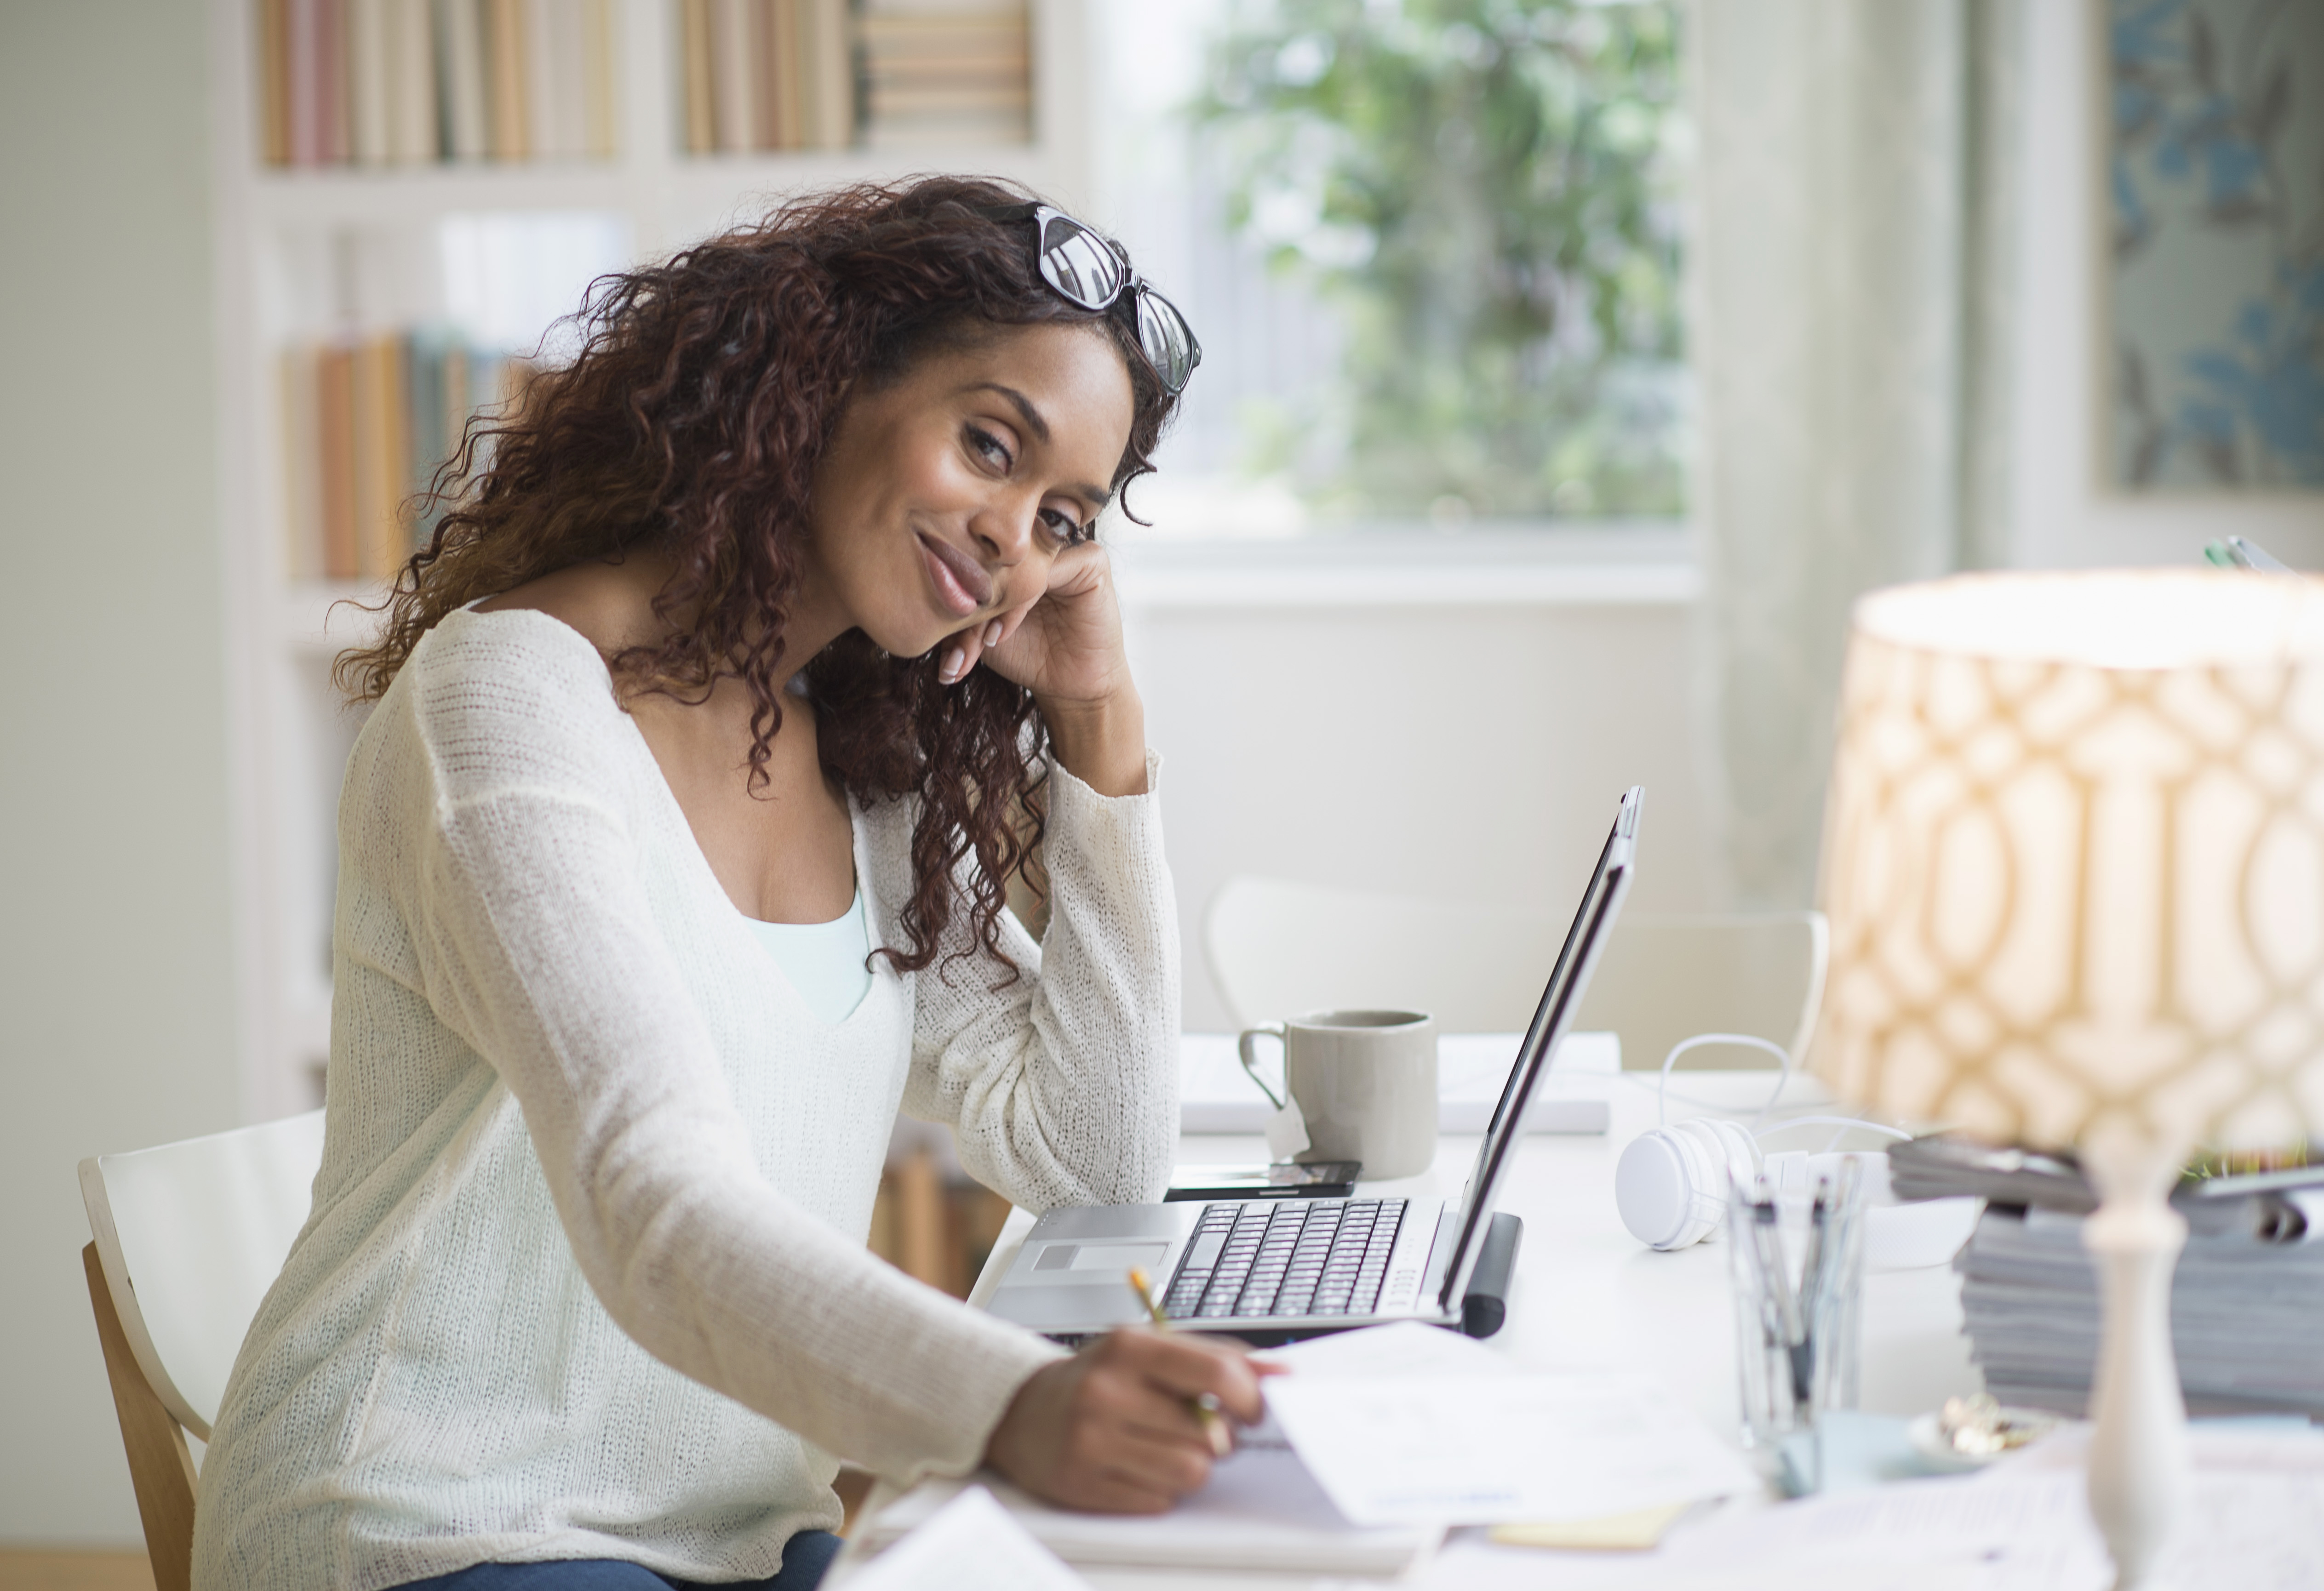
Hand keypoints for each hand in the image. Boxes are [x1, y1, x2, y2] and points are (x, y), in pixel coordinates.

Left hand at [935, 543, 1147, 795]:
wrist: (1067, 685)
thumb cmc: (1025, 651)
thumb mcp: (978, 628)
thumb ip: (956, 602)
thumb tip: (913, 593)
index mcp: (1012, 549)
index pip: (975, 547)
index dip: (952, 588)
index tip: (940, 639)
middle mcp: (1038, 542)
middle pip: (992, 553)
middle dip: (968, 602)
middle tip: (955, 647)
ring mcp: (1066, 546)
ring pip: (1016, 561)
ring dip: (990, 605)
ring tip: (980, 644)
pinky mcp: (1091, 560)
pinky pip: (1048, 569)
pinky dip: (1019, 603)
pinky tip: (1002, 635)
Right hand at [984, 1329, 1273, 1513]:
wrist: (1021, 1410)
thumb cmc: (1098, 1377)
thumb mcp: (1150, 1349)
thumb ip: (1216, 1356)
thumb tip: (1280, 1372)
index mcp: (1128, 1349)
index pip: (1216, 1373)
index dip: (1251, 1396)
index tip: (1256, 1407)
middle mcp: (1106, 1393)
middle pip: (1209, 1434)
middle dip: (1219, 1436)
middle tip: (1201, 1427)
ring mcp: (1092, 1442)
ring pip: (1190, 1472)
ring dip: (1193, 1465)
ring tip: (1167, 1447)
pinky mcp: (1084, 1485)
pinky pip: (1159, 1500)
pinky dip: (1161, 1488)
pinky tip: (1138, 1465)